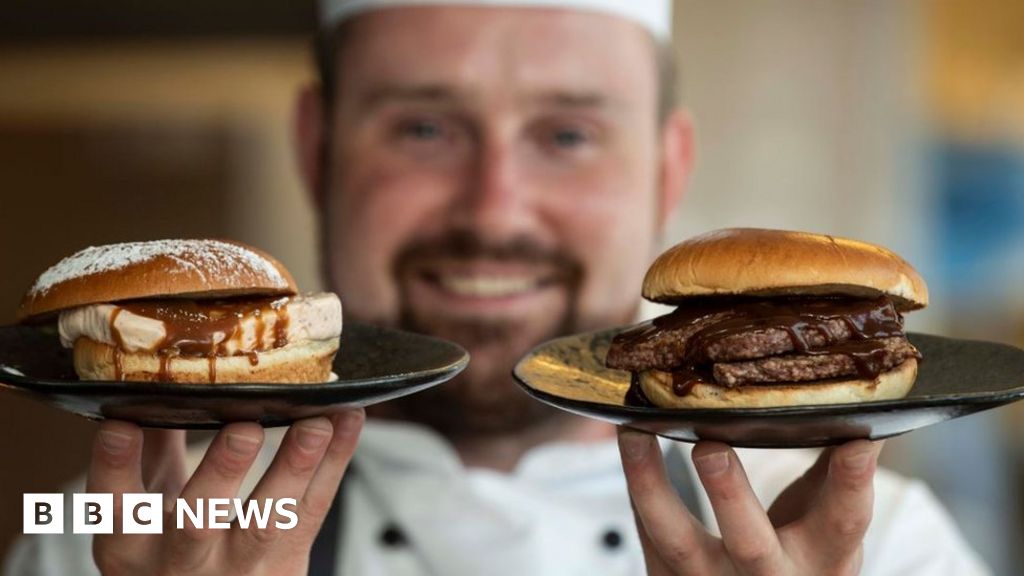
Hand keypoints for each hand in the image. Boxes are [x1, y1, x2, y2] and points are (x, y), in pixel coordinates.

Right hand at [87, 410, 363, 575]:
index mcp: (131, 544)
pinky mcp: (287, 565)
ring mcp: (237, 568)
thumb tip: (154, 381)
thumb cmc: (169, 550)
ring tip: (317, 424)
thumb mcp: (145, 511)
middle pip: (197, 522)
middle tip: (244, 429)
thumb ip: (148, 451)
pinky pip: (314, 511)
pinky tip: (346, 420)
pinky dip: (334, 463)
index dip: (114, 467)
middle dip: (222, 473)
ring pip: (269, 521)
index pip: (115, 507)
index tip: (120, 424)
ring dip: (295, 468)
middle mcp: (180, 561)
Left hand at [618, 428, 881, 575]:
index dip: (854, 482)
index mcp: (824, 559)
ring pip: (677, 542)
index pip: (845, 521)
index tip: (858, 439)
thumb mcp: (829, 526)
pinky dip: (636, 489)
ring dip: (651, 485)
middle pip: (750, 544)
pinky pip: (647, 536)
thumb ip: (841, 473)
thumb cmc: (802, 557)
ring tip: (634, 432)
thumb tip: (864, 404)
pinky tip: (628, 442)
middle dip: (729, 496)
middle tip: (710, 447)